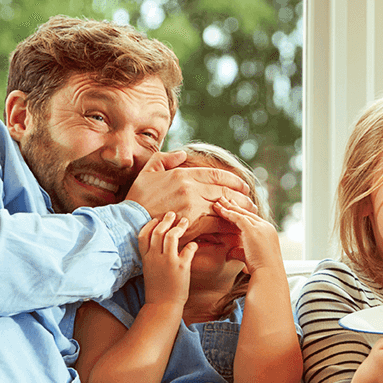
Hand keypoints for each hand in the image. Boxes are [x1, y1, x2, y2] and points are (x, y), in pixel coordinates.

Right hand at [126, 150, 256, 234]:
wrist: (130, 221)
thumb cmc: (138, 198)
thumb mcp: (149, 171)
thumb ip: (166, 159)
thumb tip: (184, 153)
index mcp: (184, 174)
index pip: (217, 174)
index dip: (234, 180)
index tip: (243, 187)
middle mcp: (191, 188)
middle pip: (225, 190)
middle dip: (242, 197)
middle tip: (252, 204)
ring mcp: (193, 205)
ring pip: (225, 207)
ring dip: (239, 212)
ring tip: (249, 217)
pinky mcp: (192, 223)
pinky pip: (217, 224)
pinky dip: (229, 226)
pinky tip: (236, 229)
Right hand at [138, 212, 194, 307]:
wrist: (162, 305)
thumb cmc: (157, 289)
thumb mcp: (149, 270)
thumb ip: (152, 257)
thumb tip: (161, 244)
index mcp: (146, 258)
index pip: (143, 235)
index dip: (149, 225)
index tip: (156, 219)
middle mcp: (155, 257)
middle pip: (158, 232)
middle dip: (166, 220)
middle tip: (172, 214)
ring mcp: (168, 261)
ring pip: (172, 236)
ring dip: (179, 226)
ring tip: (185, 221)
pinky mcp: (181, 266)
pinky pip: (188, 249)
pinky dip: (192, 244)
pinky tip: (194, 244)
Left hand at [212, 195, 282, 273]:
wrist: (269, 274)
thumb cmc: (261, 270)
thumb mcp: (250, 257)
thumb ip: (239, 252)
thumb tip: (229, 253)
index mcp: (268, 232)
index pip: (252, 219)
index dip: (240, 213)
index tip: (231, 208)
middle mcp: (266, 227)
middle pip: (247, 213)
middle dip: (234, 206)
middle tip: (223, 199)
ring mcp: (261, 227)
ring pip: (242, 214)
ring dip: (229, 207)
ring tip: (217, 202)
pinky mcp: (254, 230)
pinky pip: (238, 218)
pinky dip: (228, 213)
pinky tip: (220, 210)